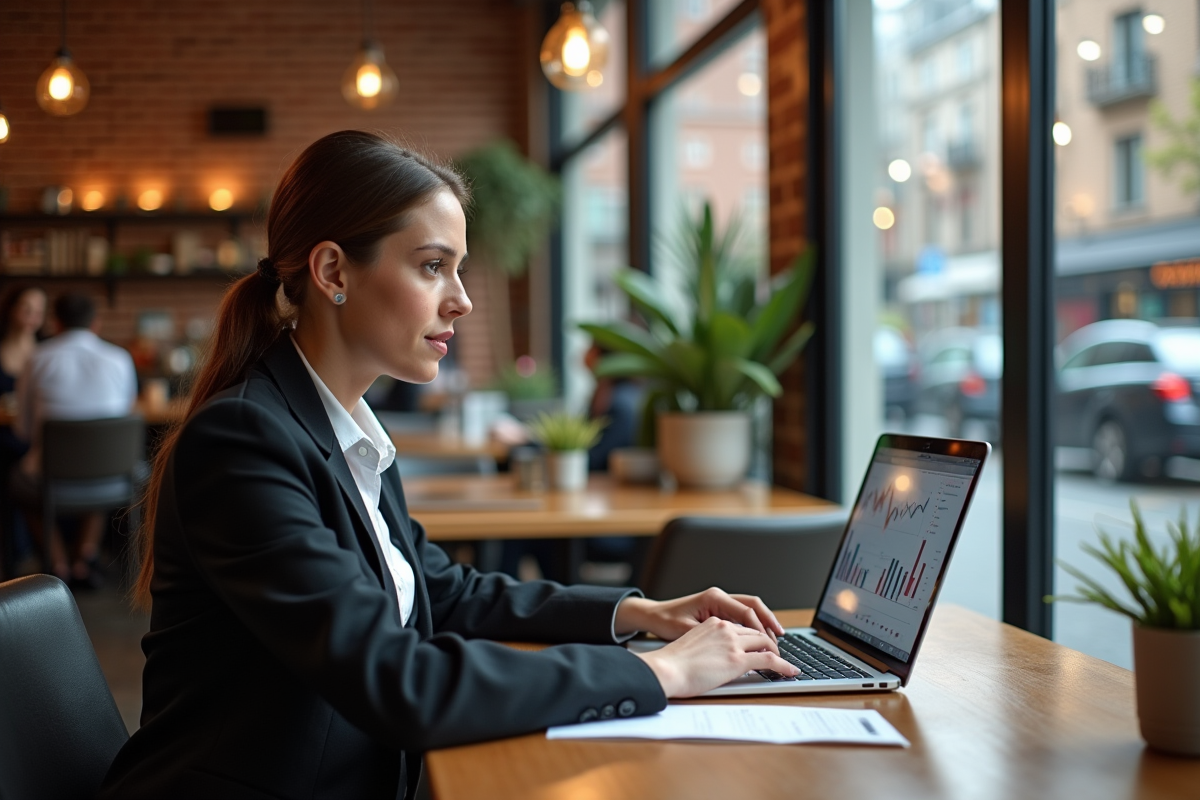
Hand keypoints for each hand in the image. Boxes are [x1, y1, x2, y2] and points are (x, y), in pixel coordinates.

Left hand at [615, 588, 785, 644]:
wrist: (653, 616)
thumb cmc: (666, 622)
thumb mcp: (689, 632)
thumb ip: (714, 639)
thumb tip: (736, 648)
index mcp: (714, 598)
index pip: (746, 612)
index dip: (761, 630)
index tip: (770, 645)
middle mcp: (719, 596)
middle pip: (753, 606)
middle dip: (769, 622)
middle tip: (780, 639)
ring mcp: (719, 601)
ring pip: (750, 609)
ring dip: (764, 622)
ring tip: (776, 638)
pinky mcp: (718, 609)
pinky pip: (742, 614)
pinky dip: (753, 624)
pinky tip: (759, 637)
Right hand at [633, 617, 798, 697]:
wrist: (665, 669)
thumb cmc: (672, 663)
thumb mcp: (692, 645)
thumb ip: (709, 645)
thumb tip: (717, 657)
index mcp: (713, 623)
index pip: (742, 626)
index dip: (755, 635)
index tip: (761, 643)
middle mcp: (725, 628)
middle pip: (756, 632)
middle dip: (769, 643)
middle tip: (777, 654)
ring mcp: (732, 643)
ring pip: (766, 643)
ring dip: (778, 653)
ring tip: (785, 664)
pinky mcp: (738, 660)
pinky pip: (769, 660)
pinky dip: (783, 665)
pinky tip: (790, 671)